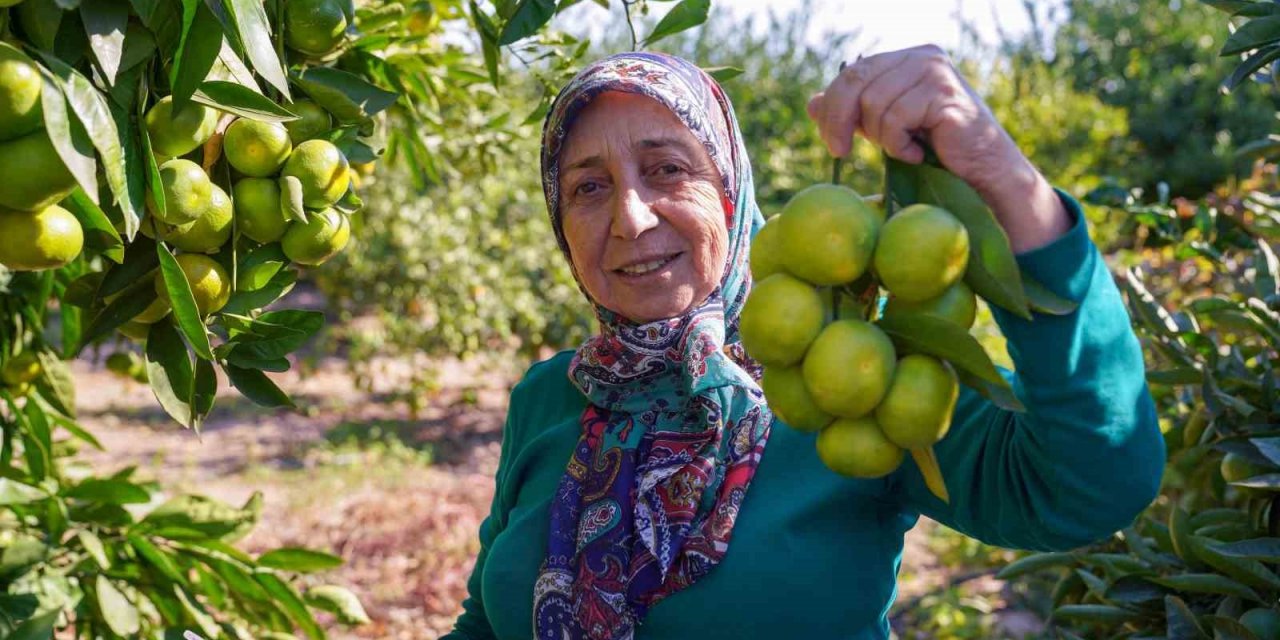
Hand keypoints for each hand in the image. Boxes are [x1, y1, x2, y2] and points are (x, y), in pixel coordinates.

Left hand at [806, 45, 1070, 252]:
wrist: (982, 174)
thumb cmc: (937, 152)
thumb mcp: (885, 128)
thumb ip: (853, 113)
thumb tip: (812, 103)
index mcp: (906, 58)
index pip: (851, 72)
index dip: (831, 106)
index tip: (830, 141)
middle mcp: (922, 56)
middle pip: (855, 81)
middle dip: (839, 120)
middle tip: (840, 151)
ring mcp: (936, 72)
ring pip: (873, 103)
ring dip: (881, 137)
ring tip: (903, 149)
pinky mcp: (944, 95)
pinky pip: (896, 119)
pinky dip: (899, 145)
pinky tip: (918, 153)